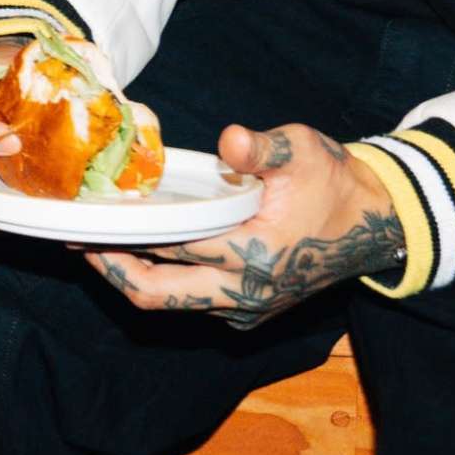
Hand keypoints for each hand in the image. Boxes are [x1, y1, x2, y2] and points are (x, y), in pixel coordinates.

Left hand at [88, 122, 404, 326]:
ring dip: (134, 278)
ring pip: (171, 306)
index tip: (89, 218)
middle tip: (77, 244)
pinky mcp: (249, 312)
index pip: (171, 247)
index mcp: (254, 254)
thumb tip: (228, 141)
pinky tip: (143, 254)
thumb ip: (262, 147)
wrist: (376, 223)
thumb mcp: (305, 150)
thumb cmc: (335, 181)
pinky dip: (163, 282)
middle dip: (111, 270)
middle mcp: (245, 293)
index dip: (125, 234)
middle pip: (156, 295)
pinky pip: (192, 306)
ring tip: (98, 248)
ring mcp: (246, 309)